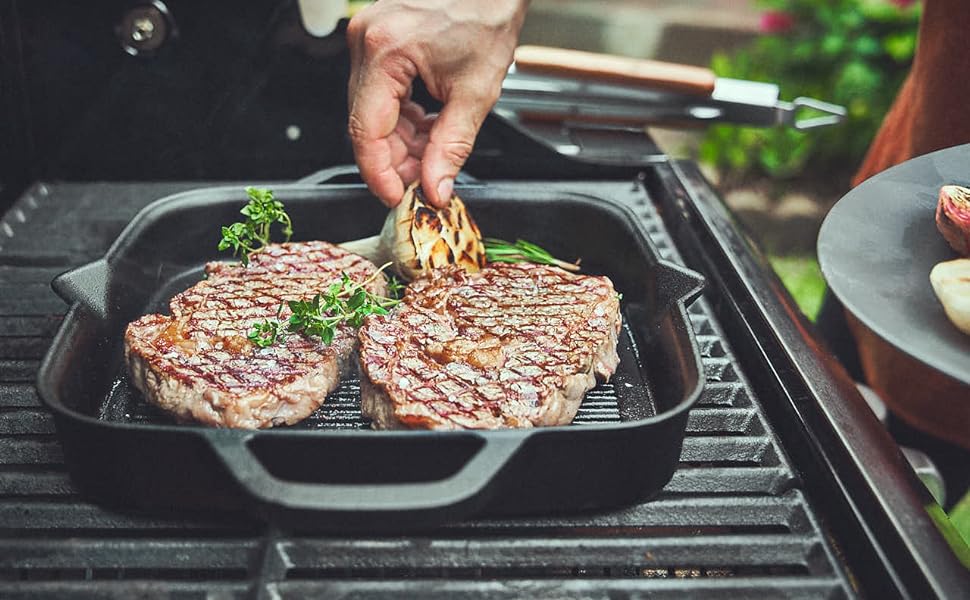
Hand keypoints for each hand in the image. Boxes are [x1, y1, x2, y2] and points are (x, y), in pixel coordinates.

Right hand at [347, 0, 528, 206]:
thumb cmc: (488, 14)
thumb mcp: (475, 92)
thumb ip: (452, 146)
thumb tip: (435, 187)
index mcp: (384, 52)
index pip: (366, 131)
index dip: (380, 173)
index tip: (398, 197)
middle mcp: (366, 42)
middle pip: (366, 124)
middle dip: (396, 160)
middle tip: (424, 182)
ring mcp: (368, 39)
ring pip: (373, 112)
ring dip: (401, 141)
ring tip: (433, 156)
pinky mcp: (378, 41)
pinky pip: (380, 93)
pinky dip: (403, 118)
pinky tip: (427, 129)